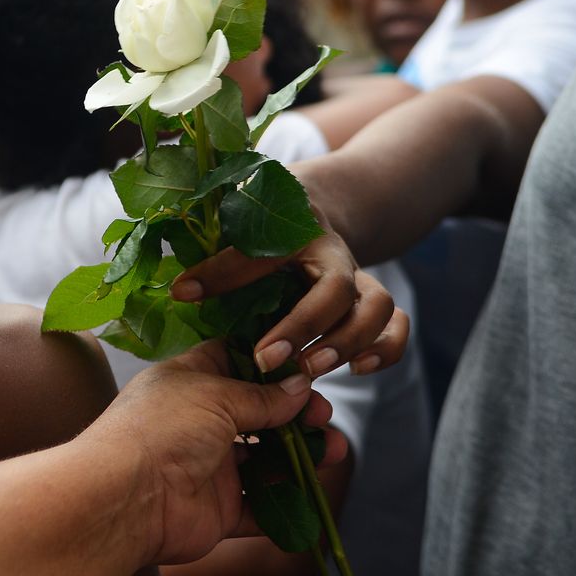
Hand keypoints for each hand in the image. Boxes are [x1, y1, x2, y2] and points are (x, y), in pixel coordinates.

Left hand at [80, 341, 344, 564]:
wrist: (126, 500)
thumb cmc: (159, 430)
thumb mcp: (216, 394)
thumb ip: (262, 396)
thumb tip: (298, 387)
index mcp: (190, 381)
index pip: (236, 362)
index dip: (271, 363)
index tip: (306, 366)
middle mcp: (200, 422)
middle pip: (259, 413)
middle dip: (296, 414)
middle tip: (323, 416)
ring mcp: (210, 466)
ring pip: (266, 460)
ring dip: (301, 456)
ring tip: (333, 451)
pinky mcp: (218, 508)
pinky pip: (260, 507)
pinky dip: (286, 504)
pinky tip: (312, 493)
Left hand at [170, 206, 409, 378]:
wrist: (312, 205)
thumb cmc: (263, 219)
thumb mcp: (237, 218)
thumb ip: (214, 246)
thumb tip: (178, 290)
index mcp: (292, 225)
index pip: (261, 249)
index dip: (224, 273)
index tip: (185, 292)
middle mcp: (332, 251)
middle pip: (335, 287)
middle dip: (302, 327)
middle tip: (265, 359)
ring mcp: (358, 275)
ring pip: (376, 306)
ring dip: (346, 342)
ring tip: (309, 370)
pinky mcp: (371, 299)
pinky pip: (396, 324)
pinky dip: (386, 348)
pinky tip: (357, 369)